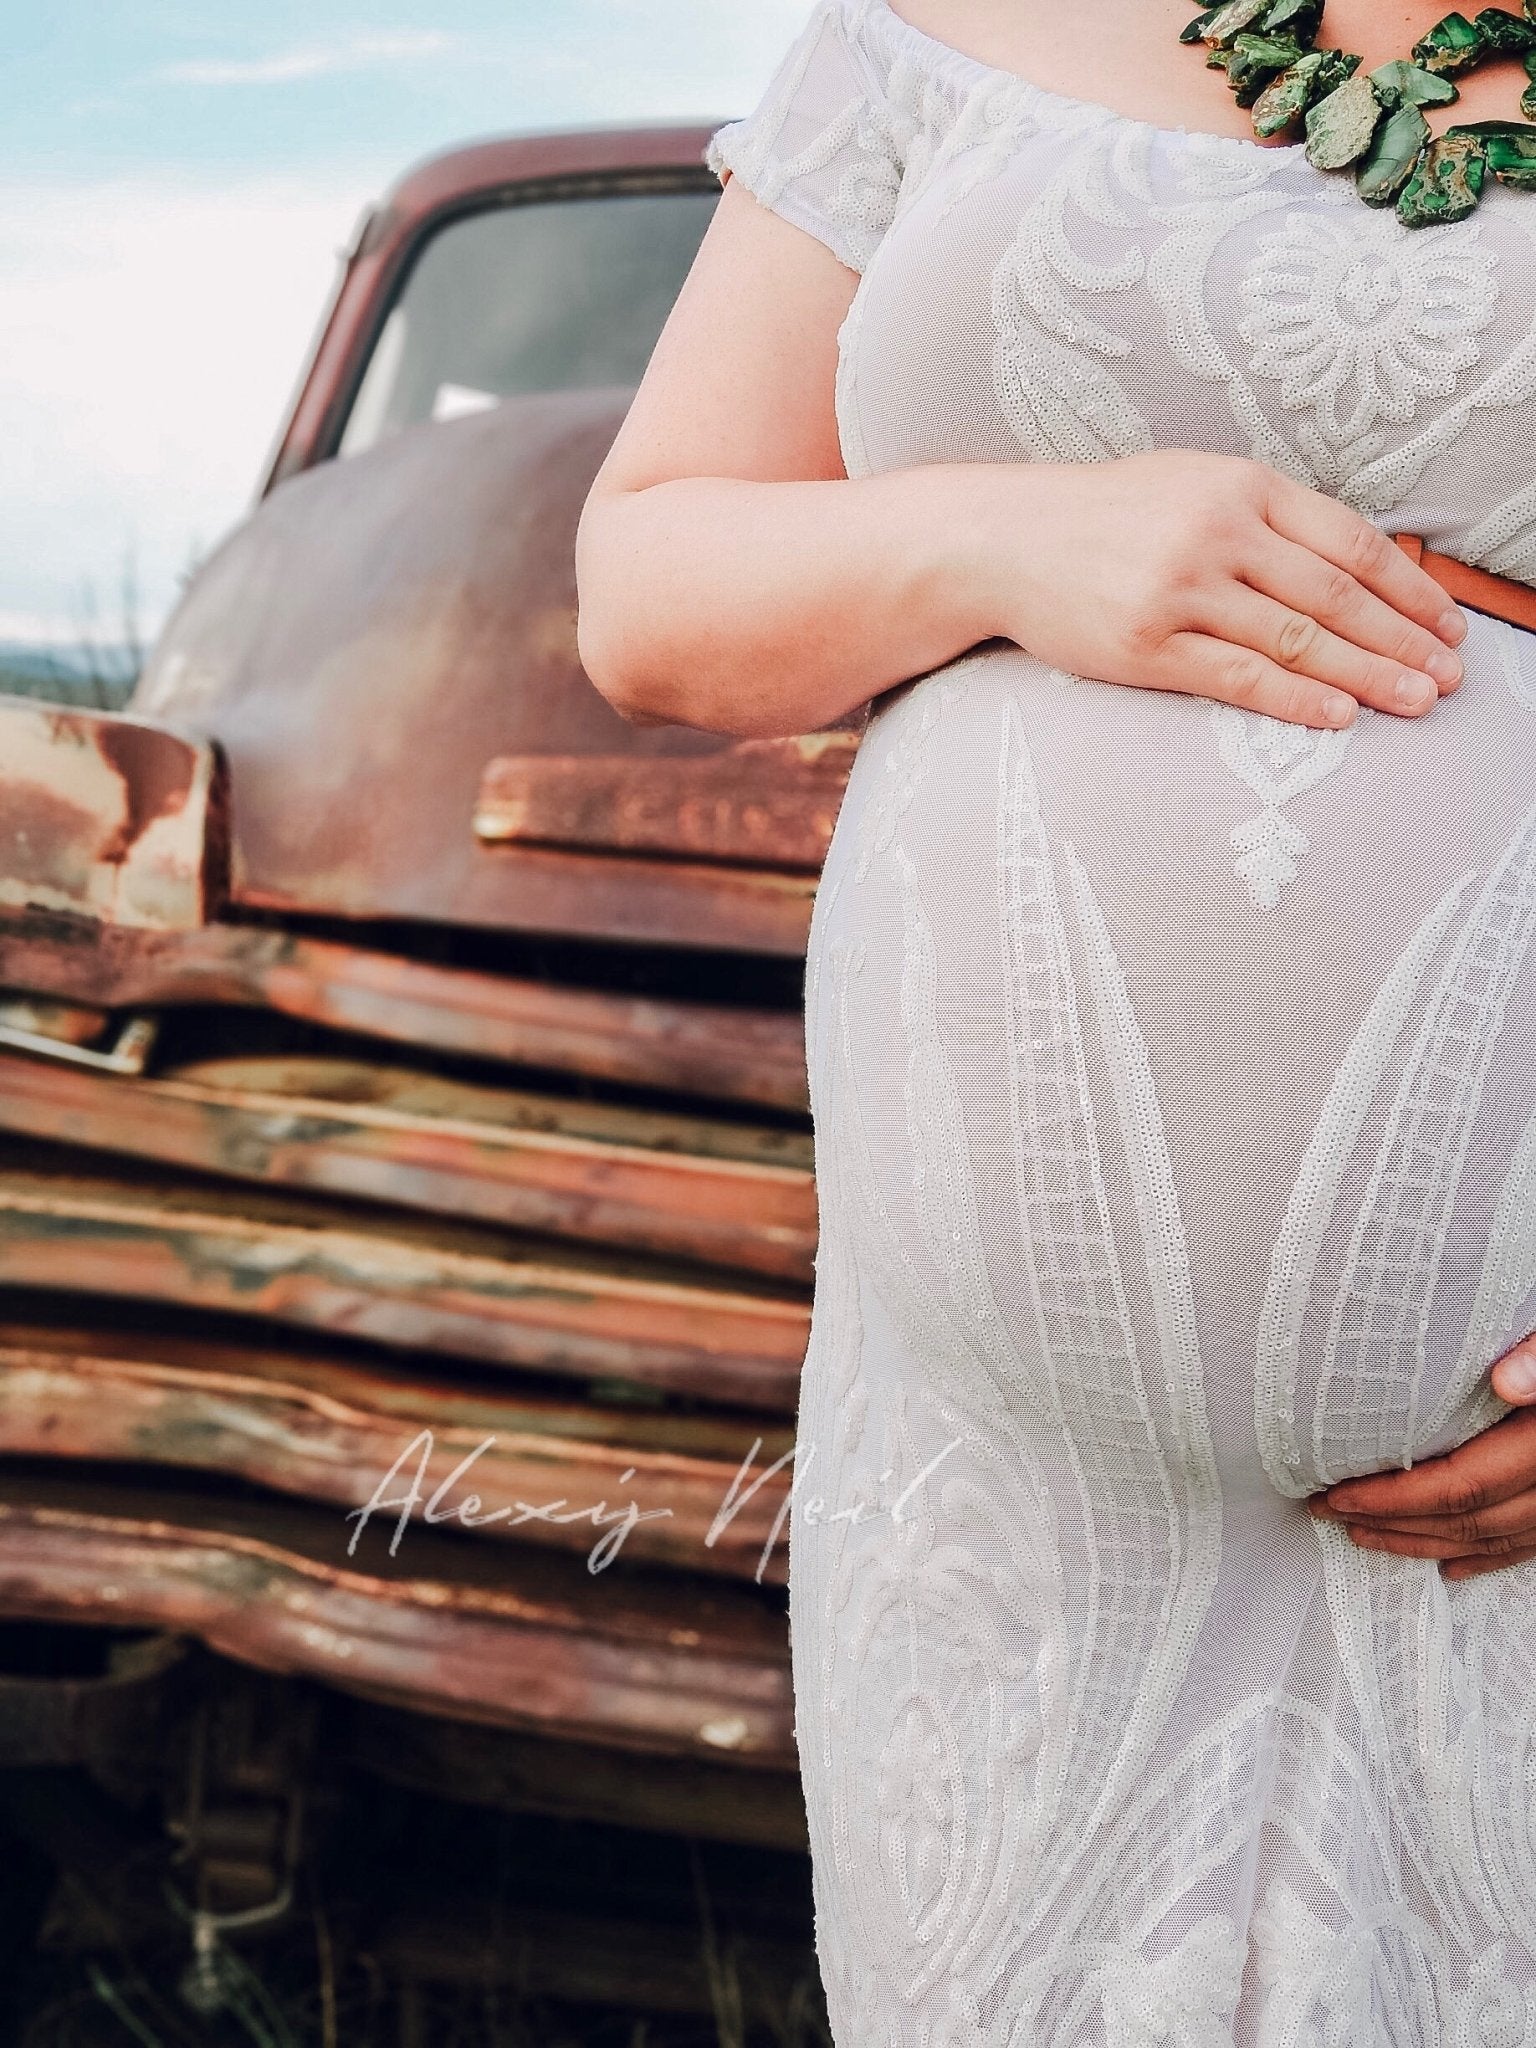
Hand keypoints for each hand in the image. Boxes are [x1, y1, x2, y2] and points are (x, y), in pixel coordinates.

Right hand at [989, 450, 1468, 731]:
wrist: (1003, 539)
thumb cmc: (1102, 519)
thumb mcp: (1189, 487)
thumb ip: (1263, 519)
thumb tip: (1349, 565)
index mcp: (1240, 486)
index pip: (1350, 540)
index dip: (1408, 588)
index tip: (1447, 624)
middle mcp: (1216, 532)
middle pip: (1336, 594)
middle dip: (1403, 640)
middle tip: (1449, 677)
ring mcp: (1180, 590)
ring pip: (1297, 639)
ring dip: (1366, 676)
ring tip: (1414, 702)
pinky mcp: (1145, 645)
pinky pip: (1238, 676)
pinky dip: (1295, 700)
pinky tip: (1338, 717)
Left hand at [1306, 1336, 1535, 1578]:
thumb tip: (1508, 1382)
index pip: (1462, 1484)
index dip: (1395, 1497)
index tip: (1338, 1493)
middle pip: (1469, 1520)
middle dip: (1392, 1522)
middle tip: (1328, 1512)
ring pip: (1494, 1540)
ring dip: (1425, 1543)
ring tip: (1366, 1535)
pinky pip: (1530, 1546)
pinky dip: (1486, 1558)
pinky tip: (1449, 1566)